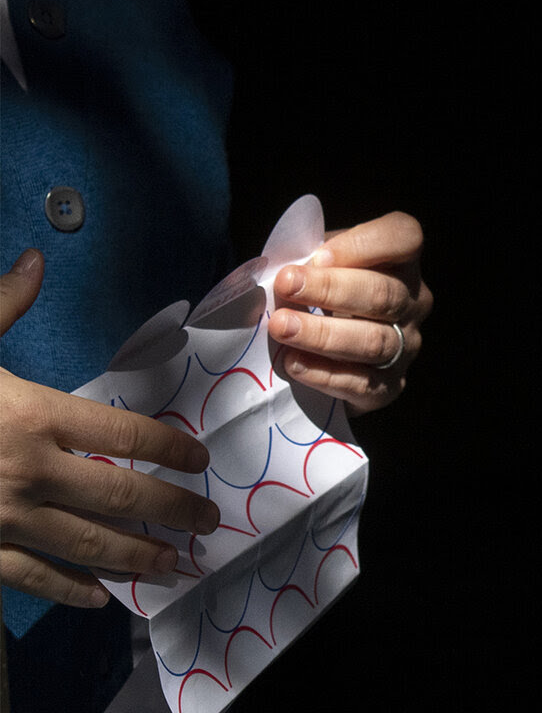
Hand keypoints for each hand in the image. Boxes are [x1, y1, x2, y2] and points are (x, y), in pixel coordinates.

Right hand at [0, 250, 220, 607]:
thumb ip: (1, 305)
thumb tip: (35, 260)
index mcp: (32, 416)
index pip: (123, 434)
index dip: (169, 448)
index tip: (199, 459)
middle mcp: (27, 471)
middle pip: (120, 495)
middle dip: (171, 509)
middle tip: (207, 521)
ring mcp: (2, 517)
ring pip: (86, 542)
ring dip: (135, 555)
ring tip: (171, 563)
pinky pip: (30, 576)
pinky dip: (68, 589)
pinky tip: (98, 595)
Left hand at [267, 211, 432, 414]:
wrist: (323, 349)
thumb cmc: (317, 292)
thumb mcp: (316, 262)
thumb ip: (308, 258)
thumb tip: (291, 272)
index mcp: (401, 261)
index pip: (404, 238)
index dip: (363, 245)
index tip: (317, 256)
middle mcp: (414, 301)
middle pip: (383, 294)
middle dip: (330, 289)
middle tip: (285, 286)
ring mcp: (407, 346)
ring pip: (374, 341)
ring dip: (323, 334)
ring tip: (281, 327)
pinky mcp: (391, 387)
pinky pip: (364, 384)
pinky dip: (325, 374)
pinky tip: (293, 363)